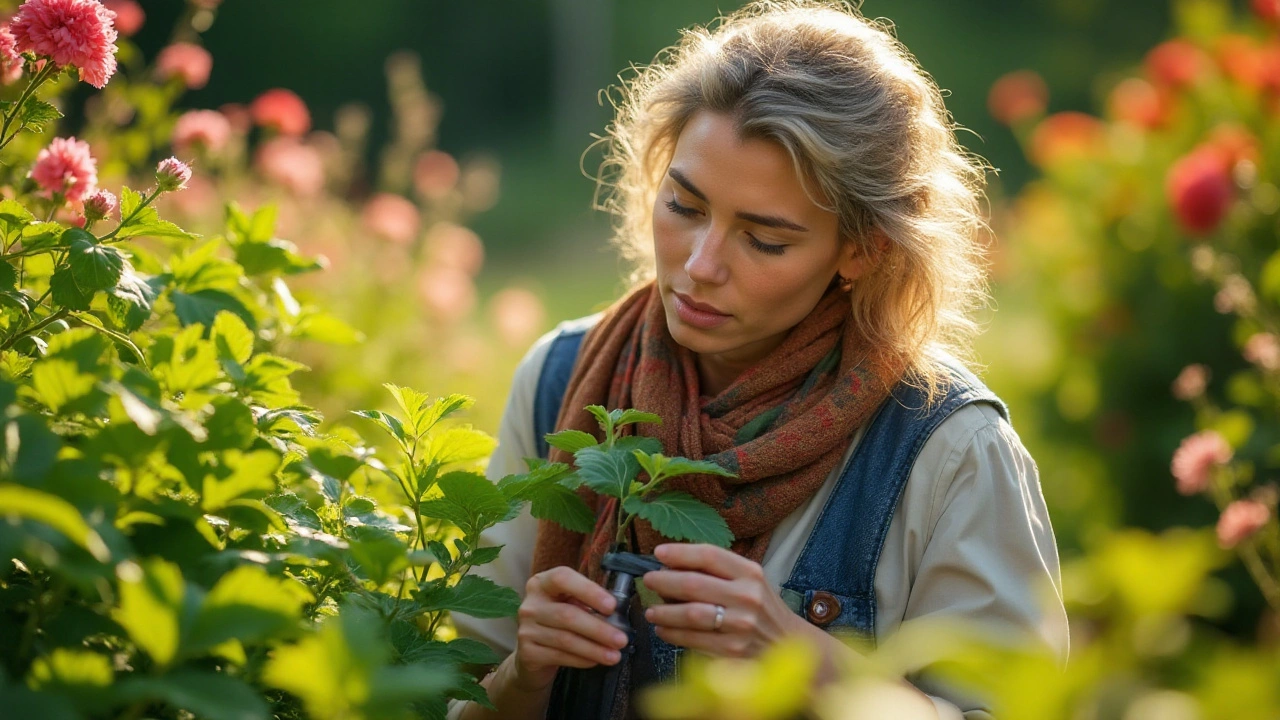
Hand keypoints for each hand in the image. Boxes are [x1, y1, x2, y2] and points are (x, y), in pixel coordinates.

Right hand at [511, 566, 630, 692]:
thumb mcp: (569, 604)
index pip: (562, 578)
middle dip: (598, 629)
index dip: (588, 591)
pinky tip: (595, 661)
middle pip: (567, 615)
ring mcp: (526, 629)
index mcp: (542, 583)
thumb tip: (618, 614)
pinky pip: (560, 656)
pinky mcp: (527, 653)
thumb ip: (587, 603)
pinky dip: (581, 660)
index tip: (612, 606)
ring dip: (594, 649)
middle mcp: (531, 604)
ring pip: (565, 639)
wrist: (532, 655)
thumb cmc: (558, 623)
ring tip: (614, 655)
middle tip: (621, 640)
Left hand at [641, 543, 800, 657]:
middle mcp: (747, 597)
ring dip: (664, 611)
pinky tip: (663, 630)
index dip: (680, 552)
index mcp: (751, 573)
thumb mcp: (750, 581)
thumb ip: (718, 572)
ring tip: (651, 611)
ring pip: (690, 614)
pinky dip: (672, 634)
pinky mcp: (732, 650)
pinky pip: (693, 640)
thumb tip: (672, 565)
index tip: (659, 552)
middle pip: (694, 584)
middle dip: (664, 581)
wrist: (788, 644)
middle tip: (648, 580)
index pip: (710, 555)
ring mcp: (740, 625)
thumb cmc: (761, 609)